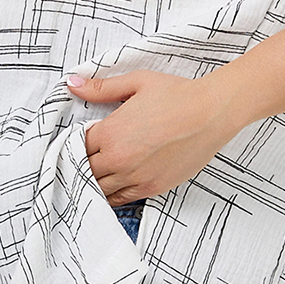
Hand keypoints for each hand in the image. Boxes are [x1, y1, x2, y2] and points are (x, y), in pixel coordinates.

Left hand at [67, 68, 235, 203]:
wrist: (211, 113)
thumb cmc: (178, 95)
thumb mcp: (136, 83)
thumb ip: (101, 88)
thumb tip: (73, 84)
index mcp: (110, 132)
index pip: (77, 145)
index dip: (78, 142)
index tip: (84, 139)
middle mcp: (118, 159)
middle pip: (84, 170)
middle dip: (83, 162)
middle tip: (88, 157)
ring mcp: (135, 177)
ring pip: (99, 189)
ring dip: (94, 181)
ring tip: (97, 172)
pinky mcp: (152, 188)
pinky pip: (120, 200)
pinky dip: (111, 195)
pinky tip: (111, 186)